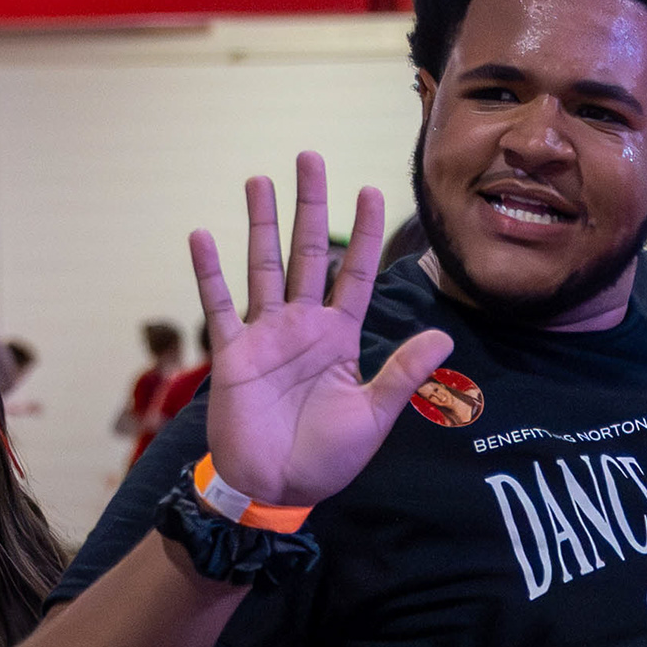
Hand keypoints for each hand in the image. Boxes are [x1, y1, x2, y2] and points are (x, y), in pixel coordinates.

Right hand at [187, 152, 455, 509]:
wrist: (277, 490)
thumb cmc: (326, 459)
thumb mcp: (374, 417)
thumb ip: (403, 374)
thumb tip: (444, 337)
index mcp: (340, 337)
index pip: (358, 273)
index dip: (366, 233)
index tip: (371, 189)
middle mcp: (303, 326)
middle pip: (309, 253)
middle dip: (310, 206)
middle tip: (310, 156)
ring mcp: (266, 335)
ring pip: (264, 266)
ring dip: (261, 223)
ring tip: (259, 179)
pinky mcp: (233, 354)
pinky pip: (219, 305)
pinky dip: (209, 272)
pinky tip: (202, 235)